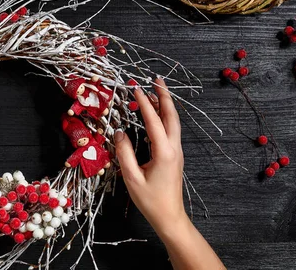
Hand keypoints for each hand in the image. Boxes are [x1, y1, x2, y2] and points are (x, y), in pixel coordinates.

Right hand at [115, 78, 186, 235]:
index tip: (135, 88)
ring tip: (155, 91)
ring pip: (173, 122)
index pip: (153, 121)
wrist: (170, 216)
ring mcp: (176, 152)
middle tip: (157, 80)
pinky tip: (156, 114)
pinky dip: (164, 117)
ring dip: (165, 105)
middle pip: (171, 116)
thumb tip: (119, 132)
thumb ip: (124, 153)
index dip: (144, 103)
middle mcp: (173, 148)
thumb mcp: (131, 177)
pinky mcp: (174, 156)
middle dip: (164, 96)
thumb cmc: (151, 200)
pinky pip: (171, 130)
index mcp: (164, 152)